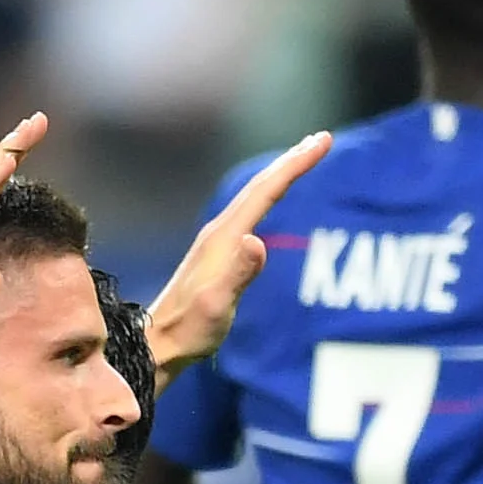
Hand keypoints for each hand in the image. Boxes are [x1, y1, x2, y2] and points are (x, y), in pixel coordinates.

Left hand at [147, 130, 330, 381]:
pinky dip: (267, 196)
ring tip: (301, 160)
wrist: (159, 343)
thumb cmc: (190, 330)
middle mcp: (219, 232)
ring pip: (254, 196)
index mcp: (224, 238)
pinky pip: (249, 212)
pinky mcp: (218, 253)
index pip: (266, 191)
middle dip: (292, 161)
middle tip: (321, 140)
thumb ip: (238, 274)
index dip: (295, 165)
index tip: (322, 142)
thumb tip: (257, 241)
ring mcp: (217, 241)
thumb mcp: (217, 305)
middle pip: (260, 187)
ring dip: (279, 175)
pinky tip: (269, 200)